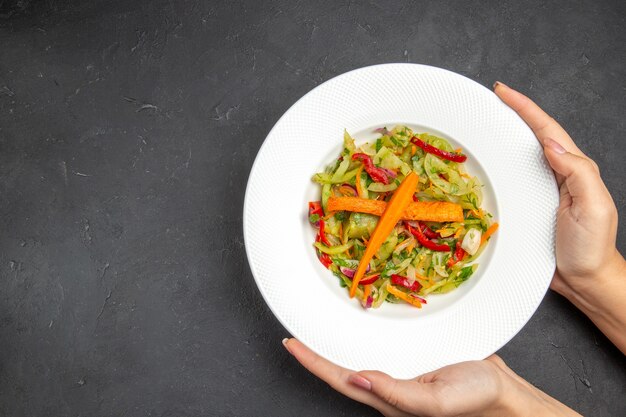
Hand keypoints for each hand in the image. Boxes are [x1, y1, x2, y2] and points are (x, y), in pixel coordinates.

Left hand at [283, 338, 579, 416]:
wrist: (505, 393)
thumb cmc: (475, 400)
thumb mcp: (435, 400)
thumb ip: (396, 393)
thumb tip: (357, 379)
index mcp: (389, 398)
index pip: (340, 379)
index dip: (314, 362)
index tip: (291, 343)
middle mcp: (389, 385)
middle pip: (343, 368)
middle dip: (318, 352)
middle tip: (297, 330)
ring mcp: (400, 370)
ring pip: (360, 354)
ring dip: (337, 341)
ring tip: (318, 323)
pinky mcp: (414, 356)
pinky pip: (382, 344)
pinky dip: (365, 332)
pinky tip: (361, 322)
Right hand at [494, 82, 625, 351]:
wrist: (583, 280)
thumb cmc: (591, 247)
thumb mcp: (593, 207)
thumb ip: (578, 173)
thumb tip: (549, 143)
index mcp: (572, 170)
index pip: (546, 131)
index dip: (526, 109)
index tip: (504, 92)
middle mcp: (554, 176)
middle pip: (530, 137)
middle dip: (511, 115)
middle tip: (487, 102)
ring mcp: (539, 191)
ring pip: (517, 158)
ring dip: (499, 140)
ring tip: (479, 127)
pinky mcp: (525, 208)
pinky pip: (508, 181)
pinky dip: (494, 169)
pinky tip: (481, 167)